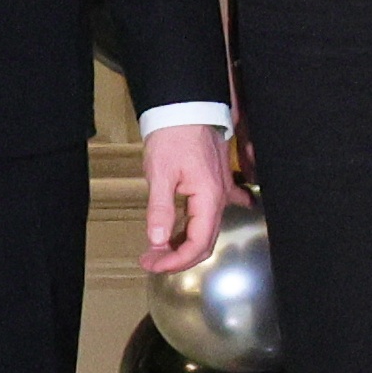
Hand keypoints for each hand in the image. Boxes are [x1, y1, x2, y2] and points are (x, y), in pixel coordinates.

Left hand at [143, 123, 232, 276]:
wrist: (186, 108)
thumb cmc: (173, 137)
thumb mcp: (160, 174)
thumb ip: (160, 210)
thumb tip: (157, 242)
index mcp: (208, 198)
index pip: (197, 243)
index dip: (175, 261)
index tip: (150, 264)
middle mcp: (220, 199)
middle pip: (205, 241)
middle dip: (178, 257)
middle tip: (150, 261)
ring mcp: (221, 191)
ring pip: (207, 229)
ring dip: (185, 244)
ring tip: (159, 248)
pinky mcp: (215, 183)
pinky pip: (211, 213)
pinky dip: (200, 228)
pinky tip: (194, 231)